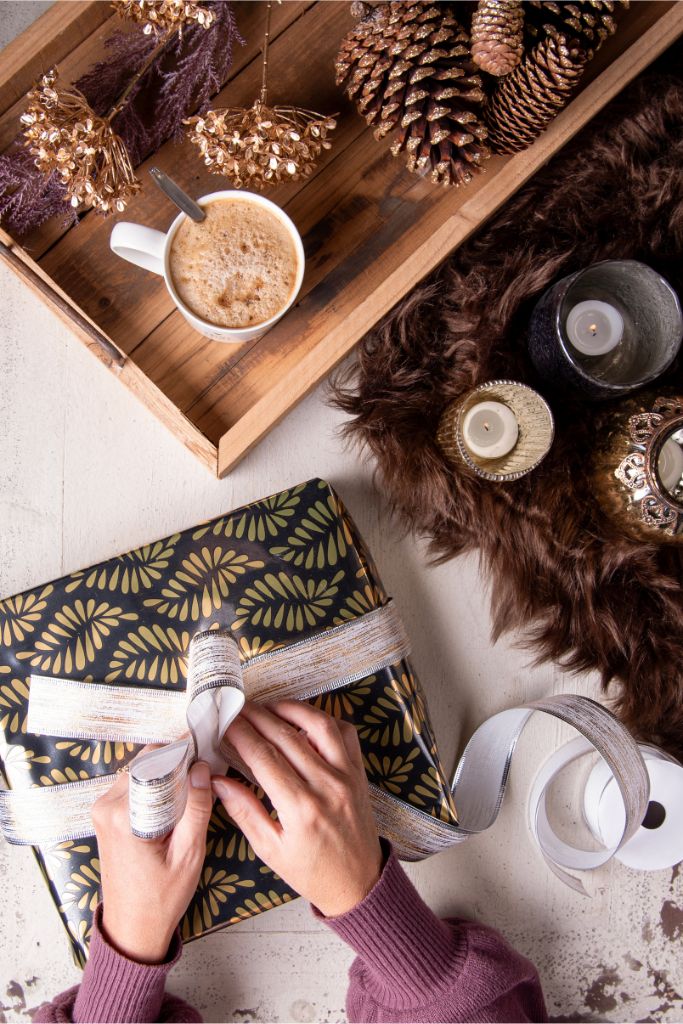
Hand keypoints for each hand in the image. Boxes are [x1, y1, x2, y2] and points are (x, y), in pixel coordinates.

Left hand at [91, 758, 212, 962]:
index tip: (207, 748)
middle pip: (146, 763)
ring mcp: (103, 810)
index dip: (183, 752)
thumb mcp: (189, 854)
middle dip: (176, 762)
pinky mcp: (106, 816)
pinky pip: (134, 787)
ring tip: (194, 788)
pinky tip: (177, 801)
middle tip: (205, 771)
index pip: (155, 762)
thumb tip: (202, 769)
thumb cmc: (161, 898)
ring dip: (166, 775)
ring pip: (140, 773)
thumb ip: (196, 808)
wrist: (132, 929)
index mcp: (123, 815)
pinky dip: (156, 787)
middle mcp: (106, 806)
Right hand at [211, 701, 382, 917]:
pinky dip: (324, 720)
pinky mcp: (359, 772)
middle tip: (238, 707)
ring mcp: (346, 775)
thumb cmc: (312, 871)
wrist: (358, 884)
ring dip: (291, 709)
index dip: (241, 734)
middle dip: (258, 716)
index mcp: (300, 808)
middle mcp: (326, 785)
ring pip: (318, 725)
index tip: (225, 721)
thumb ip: (243, 811)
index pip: (263, 757)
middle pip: (286, 736)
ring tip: (268, 707)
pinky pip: (345, 733)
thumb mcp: (270, 850)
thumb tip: (217, 781)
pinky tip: (304, 720)